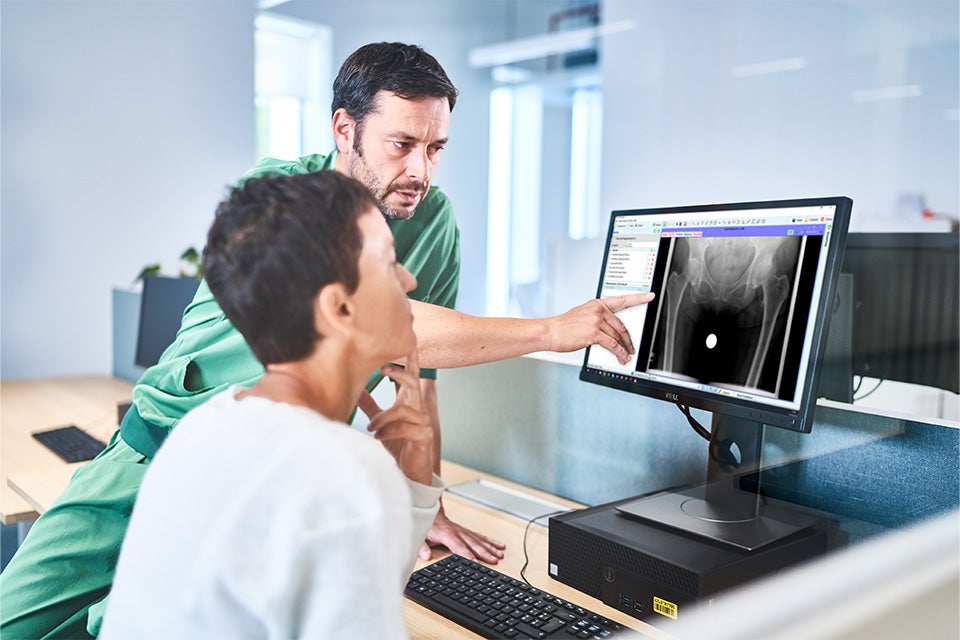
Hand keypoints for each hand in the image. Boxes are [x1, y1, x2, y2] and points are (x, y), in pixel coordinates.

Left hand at [359, 347, 433, 485]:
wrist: (409, 469)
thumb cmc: (398, 443)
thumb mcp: (381, 421)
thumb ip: (370, 405)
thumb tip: (356, 389)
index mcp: (409, 401)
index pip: (411, 376)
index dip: (412, 360)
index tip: (409, 343)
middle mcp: (419, 408)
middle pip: (413, 383)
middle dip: (399, 374)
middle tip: (383, 369)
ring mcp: (423, 422)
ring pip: (403, 409)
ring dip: (383, 417)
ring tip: (372, 427)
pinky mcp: (423, 436)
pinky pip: (405, 428)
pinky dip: (388, 431)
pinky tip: (378, 436)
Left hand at [419, 505, 505, 563]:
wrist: (431, 511)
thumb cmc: (427, 526)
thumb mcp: (421, 537)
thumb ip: (422, 548)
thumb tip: (426, 556)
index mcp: (447, 535)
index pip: (459, 548)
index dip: (468, 556)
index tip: (476, 563)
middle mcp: (458, 533)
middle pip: (473, 544)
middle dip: (485, 553)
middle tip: (494, 561)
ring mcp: (464, 532)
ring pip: (480, 541)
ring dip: (491, 548)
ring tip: (500, 556)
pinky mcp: (467, 532)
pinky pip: (481, 536)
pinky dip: (491, 541)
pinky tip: (499, 546)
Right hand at [546, 292, 654, 363]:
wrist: (550, 331)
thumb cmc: (563, 326)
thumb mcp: (582, 315)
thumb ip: (597, 318)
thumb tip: (609, 330)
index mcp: (597, 304)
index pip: (621, 300)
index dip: (637, 298)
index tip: (649, 296)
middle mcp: (598, 310)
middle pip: (621, 325)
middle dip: (628, 339)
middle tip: (632, 347)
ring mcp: (596, 321)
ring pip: (617, 336)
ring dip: (624, 348)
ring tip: (626, 356)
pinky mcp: (594, 333)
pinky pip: (612, 344)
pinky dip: (619, 352)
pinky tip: (621, 356)